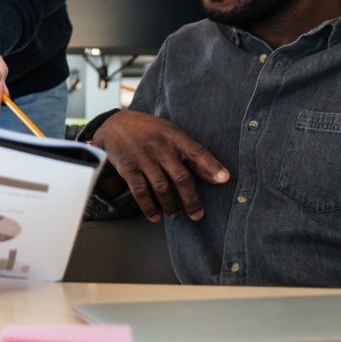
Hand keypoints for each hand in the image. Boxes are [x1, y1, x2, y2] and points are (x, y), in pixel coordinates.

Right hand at [90, 110, 229, 222]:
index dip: (212, 165)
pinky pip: (140, 192)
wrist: (115, 125)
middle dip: (191, 199)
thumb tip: (217, 175)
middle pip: (181, 176)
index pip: (197, 151)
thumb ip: (191, 152)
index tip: (225, 179)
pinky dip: (149, 207)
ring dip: (171, 206)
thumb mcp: (170, 133)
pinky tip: (156, 216)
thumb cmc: (151, 131)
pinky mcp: (128, 168)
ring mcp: (143, 158)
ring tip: (176, 215)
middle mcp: (159, 147)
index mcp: (174, 135)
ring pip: (161, 188)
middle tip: (197, 214)